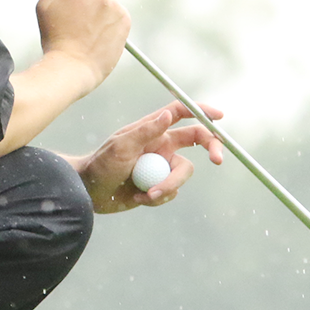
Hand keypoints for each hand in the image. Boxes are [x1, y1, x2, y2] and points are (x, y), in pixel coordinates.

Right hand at [34, 0, 128, 91]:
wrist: (72, 67)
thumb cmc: (55, 37)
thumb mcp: (45, 4)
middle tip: (76, 15)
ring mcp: (115, 6)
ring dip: (99, 6)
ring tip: (86, 27)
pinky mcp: (125, 20)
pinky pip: (116, 12)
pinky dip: (109, 19)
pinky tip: (96, 32)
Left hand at [73, 101, 226, 213]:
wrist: (90, 193)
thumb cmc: (101, 164)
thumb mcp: (121, 147)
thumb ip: (146, 132)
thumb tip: (168, 115)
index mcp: (154, 130)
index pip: (182, 113)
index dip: (202, 112)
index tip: (219, 117)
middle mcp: (162, 145)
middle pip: (198, 142)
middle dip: (212, 148)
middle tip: (218, 160)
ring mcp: (162, 166)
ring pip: (184, 174)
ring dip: (169, 186)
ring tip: (146, 193)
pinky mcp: (160, 186)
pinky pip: (173, 191)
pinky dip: (159, 197)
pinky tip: (138, 198)